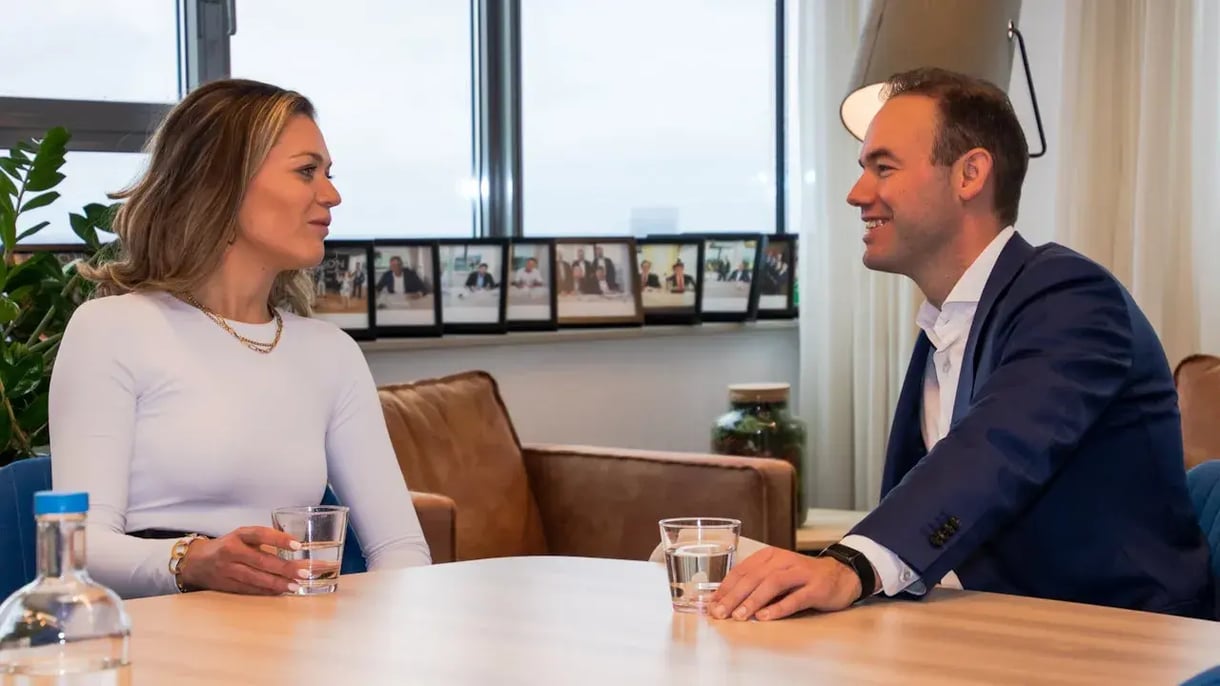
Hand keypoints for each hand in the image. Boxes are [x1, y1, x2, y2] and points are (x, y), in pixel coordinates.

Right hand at [179, 526, 309, 594]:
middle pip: (261, 560)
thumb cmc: (227, 547)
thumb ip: (265, 540)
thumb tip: (297, 548)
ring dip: (278, 583)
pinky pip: (249, 589)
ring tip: (296, 585)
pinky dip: (267, 591)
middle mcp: (232, 551)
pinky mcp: (226, 585)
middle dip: (285, 568)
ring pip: (256, 578)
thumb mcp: (243, 536)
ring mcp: (228, 570)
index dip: (279, 539)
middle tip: (305, 572)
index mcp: (239, 535)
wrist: (196, 562)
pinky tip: (281, 591)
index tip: (298, 545)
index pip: (260, 534)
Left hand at [709, 547, 862, 620]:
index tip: (711, 603)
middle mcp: (783, 561)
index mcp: (770, 556)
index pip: (742, 570)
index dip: (725, 587)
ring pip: (772, 584)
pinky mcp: (816, 588)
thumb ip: (755, 584)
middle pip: (754, 577)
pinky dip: (778, 608)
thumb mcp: (777, 574)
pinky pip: (795, 598)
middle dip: (734, 595)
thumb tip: (725, 601)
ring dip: (753, 600)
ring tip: (739, 615)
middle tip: (719, 612)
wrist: (841, 575)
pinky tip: (765, 617)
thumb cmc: (802, 578)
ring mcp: (801, 573)